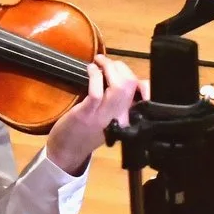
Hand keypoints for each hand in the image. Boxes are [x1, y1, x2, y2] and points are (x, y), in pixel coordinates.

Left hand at [44, 56, 143, 173]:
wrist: (67, 152)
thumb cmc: (86, 132)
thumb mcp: (109, 119)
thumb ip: (118, 103)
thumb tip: (119, 76)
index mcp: (127, 118)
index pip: (146, 97)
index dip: (143, 83)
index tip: (127, 73)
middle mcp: (119, 117)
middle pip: (131, 85)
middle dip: (120, 67)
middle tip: (107, 62)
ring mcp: (103, 116)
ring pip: (118, 86)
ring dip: (109, 67)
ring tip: (100, 61)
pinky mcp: (87, 114)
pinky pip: (97, 92)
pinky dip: (95, 76)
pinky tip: (91, 69)